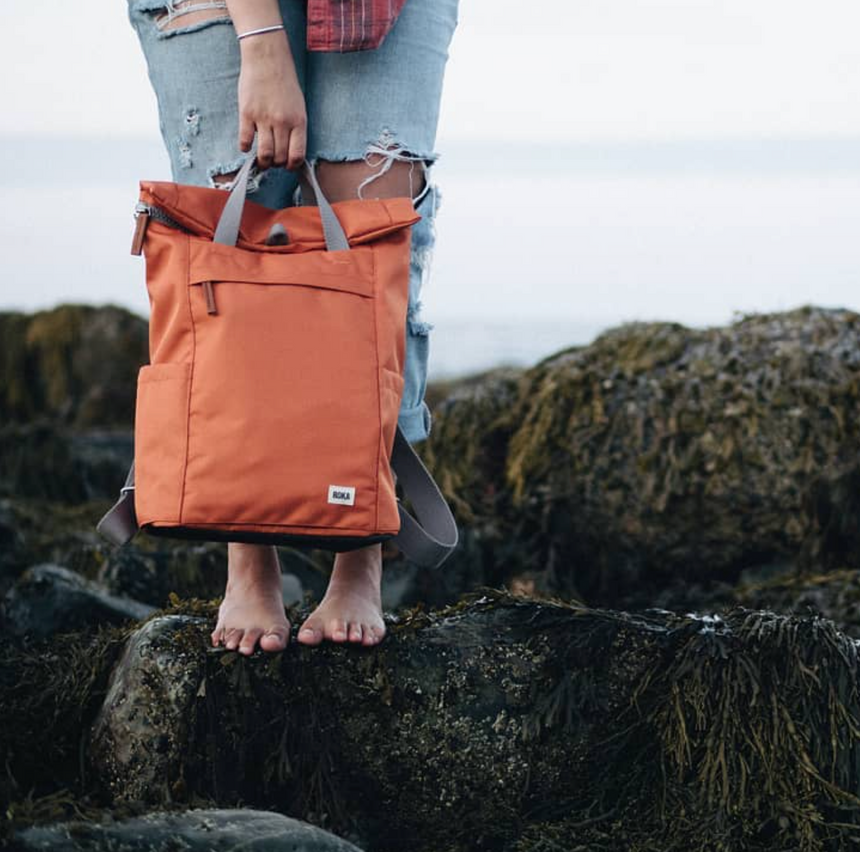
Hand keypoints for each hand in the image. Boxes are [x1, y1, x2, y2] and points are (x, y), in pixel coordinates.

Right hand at [237, 34, 306, 171]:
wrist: (267, 58)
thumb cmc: (284, 82)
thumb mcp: (299, 106)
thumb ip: (295, 127)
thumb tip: (289, 150)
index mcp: (298, 122)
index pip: (296, 155)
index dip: (292, 166)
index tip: (287, 165)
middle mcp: (282, 123)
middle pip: (279, 157)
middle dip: (276, 164)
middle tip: (272, 161)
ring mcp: (264, 119)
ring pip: (264, 154)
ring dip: (262, 162)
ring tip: (261, 161)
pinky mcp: (247, 113)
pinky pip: (245, 140)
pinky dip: (245, 147)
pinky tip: (246, 146)